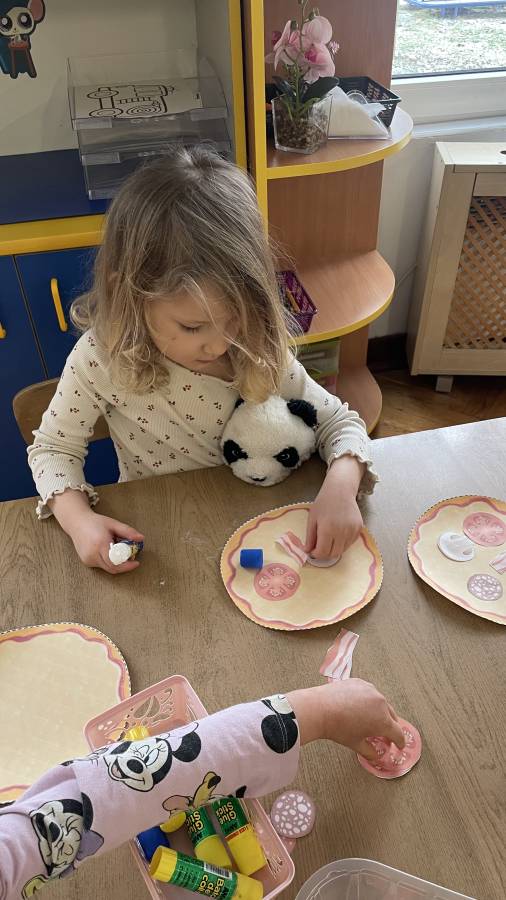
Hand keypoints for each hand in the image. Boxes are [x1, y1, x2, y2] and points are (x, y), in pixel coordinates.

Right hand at [69, 509, 143, 573]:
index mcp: (100, 544)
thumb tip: (141, 538)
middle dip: (124, 566)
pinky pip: (101, 565)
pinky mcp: (86, 561)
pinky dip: (108, 561)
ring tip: (118, 551)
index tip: (136, 563)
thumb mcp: (113, 524)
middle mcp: (92, 554)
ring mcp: (87, 559)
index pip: (115, 562)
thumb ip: (128, 531)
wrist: (77, 523)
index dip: (127, 565)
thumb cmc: (96, 522)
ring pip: (107, 568)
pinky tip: (109, 551)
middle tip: (131, 558)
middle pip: (112, 568)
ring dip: (116, 563)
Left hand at [288, 680, 405, 760]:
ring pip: (382, 703)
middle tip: (385, 736)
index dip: (399, 742)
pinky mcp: (360, 682)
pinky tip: (361, 707)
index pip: (398, 733)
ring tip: (372, 720)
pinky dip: (369, 701)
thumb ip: (370, 752)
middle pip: (392, 717)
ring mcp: (371, 690)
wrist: (320, 708)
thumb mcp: (356, 744)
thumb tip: (376, 756)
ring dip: (380, 712)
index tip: (399, 745)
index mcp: (383, 721)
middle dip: (390, 727)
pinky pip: (370, 693)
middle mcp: (381, 703)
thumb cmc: (337, 728)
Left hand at [305, 457, 364, 559]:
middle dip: (324, 554)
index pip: (323, 552)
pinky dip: (343, 544)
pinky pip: (350, 543)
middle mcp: (342, 531)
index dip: (316, 555)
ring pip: (342, 550)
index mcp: (328, 529)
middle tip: (319, 547)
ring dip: (334, 549)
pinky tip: (337, 535)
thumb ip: (310, 537)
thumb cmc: (324, 503)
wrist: (340, 490)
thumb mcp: (312, 519)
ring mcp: (352, 530)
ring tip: (328, 540)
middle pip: (333, 554)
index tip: (312, 551)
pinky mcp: (359, 528)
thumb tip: (307, 551)